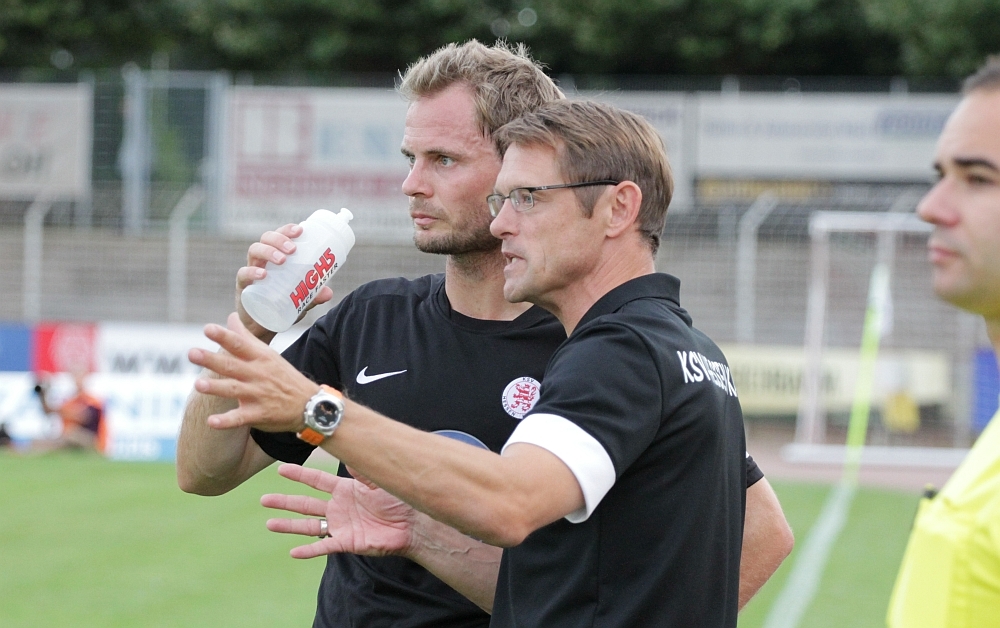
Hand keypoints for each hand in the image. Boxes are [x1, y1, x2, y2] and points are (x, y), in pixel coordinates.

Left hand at [188, 312, 318, 431]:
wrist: (309, 405)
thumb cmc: (284, 376)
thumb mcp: (268, 354)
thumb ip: (246, 337)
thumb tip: (230, 317)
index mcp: (260, 358)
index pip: (240, 344)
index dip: (224, 336)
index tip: (208, 329)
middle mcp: (258, 374)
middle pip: (232, 365)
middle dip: (212, 360)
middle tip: (192, 353)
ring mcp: (259, 395)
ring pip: (234, 390)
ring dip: (217, 388)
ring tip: (197, 385)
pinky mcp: (259, 414)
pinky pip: (241, 418)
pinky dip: (226, 421)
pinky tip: (211, 422)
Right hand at [237, 224, 333, 339]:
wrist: (262, 326)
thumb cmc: (281, 305)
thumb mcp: (301, 300)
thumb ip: (314, 295)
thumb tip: (329, 292)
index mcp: (275, 256)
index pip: (279, 235)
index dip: (288, 229)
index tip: (301, 230)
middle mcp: (262, 260)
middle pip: (266, 238)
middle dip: (279, 239)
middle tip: (293, 249)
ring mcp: (250, 271)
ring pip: (254, 251)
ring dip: (268, 251)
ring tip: (282, 260)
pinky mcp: (243, 286)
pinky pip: (243, 274)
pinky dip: (252, 272)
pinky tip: (263, 274)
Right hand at [261, 464, 416, 558]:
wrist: (413, 524)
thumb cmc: (399, 499)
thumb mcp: (379, 480)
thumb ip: (362, 469)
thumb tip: (348, 451)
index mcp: (344, 489)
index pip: (316, 481)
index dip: (299, 475)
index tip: (280, 469)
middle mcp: (338, 507)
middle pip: (306, 503)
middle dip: (285, 501)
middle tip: (264, 500)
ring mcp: (341, 526)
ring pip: (309, 526)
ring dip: (289, 525)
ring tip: (269, 523)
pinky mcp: (347, 543)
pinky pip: (324, 546)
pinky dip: (309, 550)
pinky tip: (293, 552)